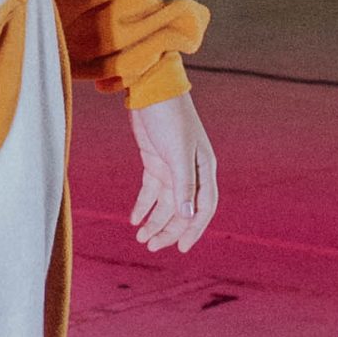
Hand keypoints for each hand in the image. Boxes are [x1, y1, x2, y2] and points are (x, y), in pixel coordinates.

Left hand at [128, 92, 216, 252]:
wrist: (151, 88)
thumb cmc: (170, 116)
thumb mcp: (177, 151)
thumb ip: (183, 184)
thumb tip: (188, 215)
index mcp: (203, 169)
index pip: (203, 208)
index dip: (193, 230)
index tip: (180, 248)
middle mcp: (190, 171)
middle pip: (181, 209)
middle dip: (168, 230)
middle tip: (150, 246)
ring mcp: (172, 166)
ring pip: (165, 203)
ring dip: (154, 220)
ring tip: (140, 237)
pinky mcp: (155, 160)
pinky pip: (151, 190)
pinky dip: (143, 205)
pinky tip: (134, 218)